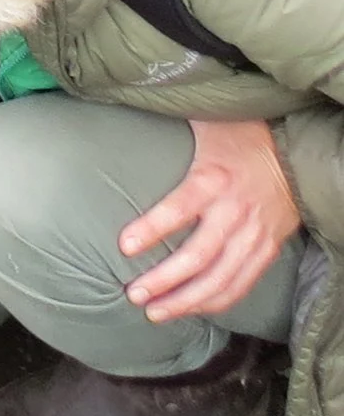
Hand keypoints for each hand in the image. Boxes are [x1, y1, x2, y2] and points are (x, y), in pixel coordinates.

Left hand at [122, 117, 300, 321]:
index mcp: (212, 179)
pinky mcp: (267, 251)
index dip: (151, 230)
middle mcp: (234, 213)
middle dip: (164, 281)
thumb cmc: (236, 135)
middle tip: (133, 294)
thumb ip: (165, 123)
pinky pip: (240, 285)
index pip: (178, 209)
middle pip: (198, 257)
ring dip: (186, 301)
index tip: (124, 247)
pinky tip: (191, 309)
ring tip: (155, 311)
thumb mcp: (201, 123)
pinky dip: (216, 302)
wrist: (292, 154)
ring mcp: (253, 236)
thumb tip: (123, 103)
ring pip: (219, 281)